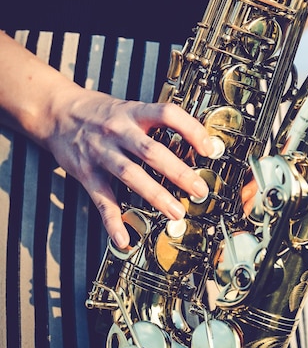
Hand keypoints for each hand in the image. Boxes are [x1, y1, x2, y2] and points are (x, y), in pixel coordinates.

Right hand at [45, 89, 213, 248]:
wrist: (57, 112)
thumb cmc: (100, 112)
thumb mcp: (129, 108)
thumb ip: (155, 122)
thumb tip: (196, 137)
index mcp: (133, 113)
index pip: (167, 114)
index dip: (191, 129)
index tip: (210, 148)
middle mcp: (118, 131)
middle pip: (151, 151)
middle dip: (178, 172)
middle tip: (200, 190)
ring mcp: (101, 153)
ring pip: (130, 174)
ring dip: (155, 195)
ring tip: (176, 212)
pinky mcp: (86, 174)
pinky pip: (102, 200)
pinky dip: (113, 222)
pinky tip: (125, 239)